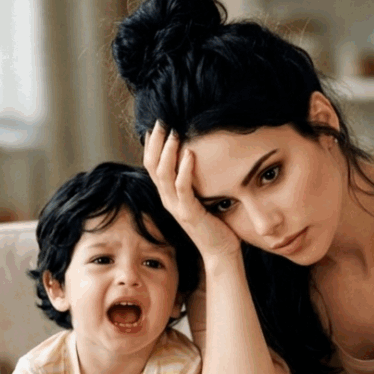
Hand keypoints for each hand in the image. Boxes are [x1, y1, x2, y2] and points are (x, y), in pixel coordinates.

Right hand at [142, 120, 240, 260]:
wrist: (221, 251)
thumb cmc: (216, 224)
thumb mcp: (202, 197)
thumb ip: (195, 182)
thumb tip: (199, 159)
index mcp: (169, 195)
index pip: (153, 165)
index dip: (152, 145)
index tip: (158, 125)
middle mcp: (168, 199)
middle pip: (152, 166)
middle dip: (155, 143)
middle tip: (161, 122)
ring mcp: (177, 207)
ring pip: (163, 175)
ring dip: (168, 152)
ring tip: (174, 134)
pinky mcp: (189, 213)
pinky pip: (183, 188)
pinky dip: (185, 169)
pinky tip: (190, 154)